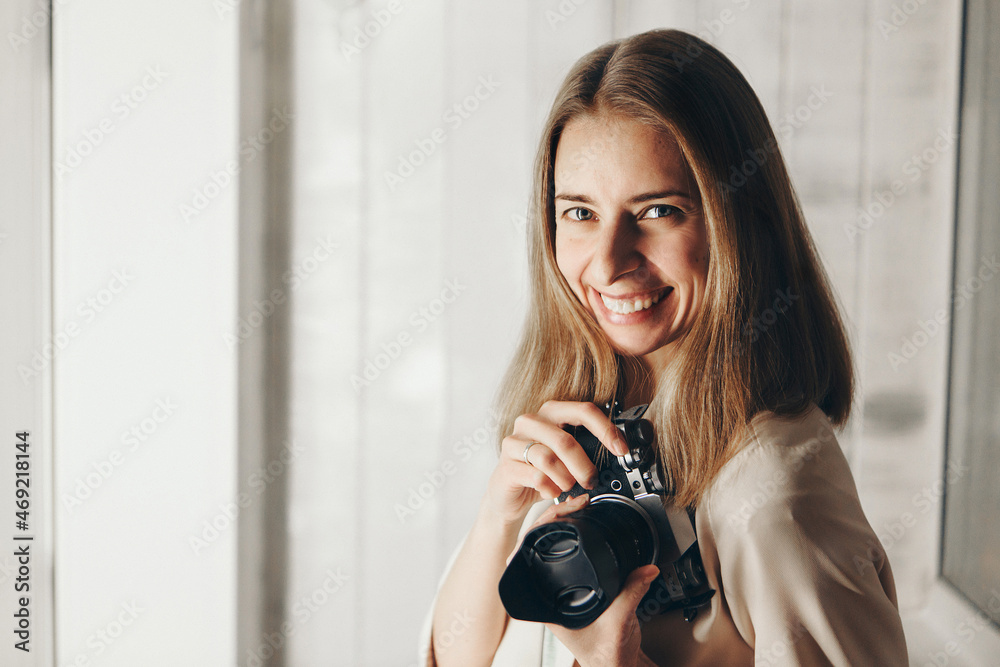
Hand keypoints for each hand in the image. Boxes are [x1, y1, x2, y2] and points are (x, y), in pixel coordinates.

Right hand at [481, 400, 627, 525]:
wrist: (508, 494)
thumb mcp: (566, 456)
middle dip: (584, 465)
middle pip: (566, 440)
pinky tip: (551, 492)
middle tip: (591, 481)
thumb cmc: (541, 470)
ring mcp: (515, 442)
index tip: (621, 450)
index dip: (606, 430)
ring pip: (549, 459)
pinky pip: (536, 477)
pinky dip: (550, 489)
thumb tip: (618, 453)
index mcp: (551, 413)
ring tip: (568, 487)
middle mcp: (530, 421)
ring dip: (566, 479)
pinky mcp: (506, 465)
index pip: (583, 410)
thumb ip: (587, 449)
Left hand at [516, 496, 659, 666]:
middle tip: (574, 504)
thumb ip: (632, 594)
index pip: (526, 560)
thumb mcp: (619, 622)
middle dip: (553, 519)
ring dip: (562, 524)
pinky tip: (582, 522)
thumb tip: (645, 569)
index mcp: (547, 604)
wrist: (617, 665)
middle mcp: (549, 593)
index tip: (554, 517)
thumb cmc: (607, 654)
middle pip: (538, 545)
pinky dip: (576, 535)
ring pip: (551, 547)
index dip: (534, 534)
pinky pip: (571, 553)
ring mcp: (561, 588)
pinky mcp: (579, 584)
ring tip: (576, 507)